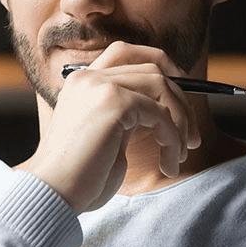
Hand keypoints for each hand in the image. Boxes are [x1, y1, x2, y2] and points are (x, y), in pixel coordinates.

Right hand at [19, 41, 202, 212]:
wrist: (54, 193)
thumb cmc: (79, 177)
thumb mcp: (107, 137)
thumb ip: (127, 116)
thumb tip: (166, 110)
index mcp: (82, 82)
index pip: (127, 52)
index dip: (161, 65)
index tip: (182, 96)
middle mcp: (89, 76)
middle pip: (152, 68)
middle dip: (181, 101)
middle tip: (192, 137)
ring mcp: (100, 86)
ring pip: (162, 86)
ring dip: (181, 122)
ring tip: (179, 154)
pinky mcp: (114, 102)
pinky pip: (160, 114)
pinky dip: (172, 139)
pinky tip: (168, 163)